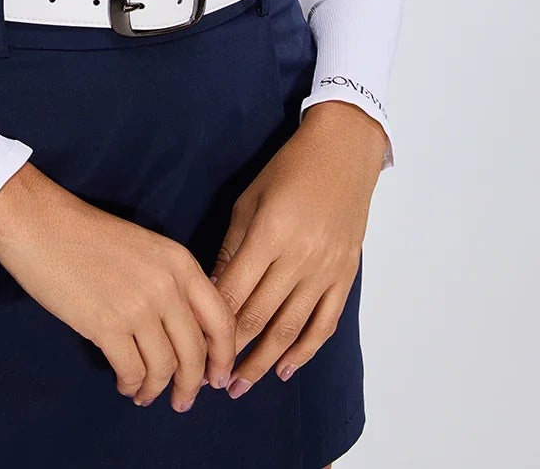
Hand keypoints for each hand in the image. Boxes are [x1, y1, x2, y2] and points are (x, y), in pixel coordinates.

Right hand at [0, 161, 237, 411]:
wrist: (40, 225)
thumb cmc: (87, 235)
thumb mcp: (145, 250)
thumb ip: (170, 285)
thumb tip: (184, 333)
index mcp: (180, 262)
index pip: (221, 319)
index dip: (224, 355)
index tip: (218, 377)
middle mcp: (167, 285)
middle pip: (195, 352)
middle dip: (191, 384)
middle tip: (182, 401)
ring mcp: (138, 306)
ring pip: (164, 368)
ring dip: (156, 389)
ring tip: (144, 395)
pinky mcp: (107, 325)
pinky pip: (132, 371)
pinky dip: (131, 385)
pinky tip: (124, 384)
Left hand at [207, 101, 385, 397]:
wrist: (342, 155)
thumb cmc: (288, 170)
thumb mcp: (249, 201)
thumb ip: (232, 248)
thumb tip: (212, 292)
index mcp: (270, 235)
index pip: (236, 291)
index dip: (214, 324)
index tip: (194, 346)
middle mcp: (299, 258)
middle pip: (261, 316)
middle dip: (233, 351)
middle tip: (211, 380)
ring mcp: (326, 271)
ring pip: (292, 328)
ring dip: (264, 360)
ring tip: (241, 385)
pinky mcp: (345, 277)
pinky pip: (324, 323)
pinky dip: (305, 350)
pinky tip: (284, 368)